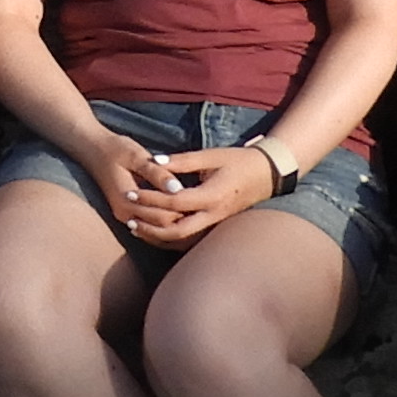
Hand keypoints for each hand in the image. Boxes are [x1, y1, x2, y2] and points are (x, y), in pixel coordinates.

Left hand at [121, 141, 278, 241]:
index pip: (174, 203)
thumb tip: (154, 161)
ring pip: (182, 240)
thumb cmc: (238, 160)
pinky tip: (153, 232)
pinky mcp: (215, 226)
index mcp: (212, 196)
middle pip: (176, 230)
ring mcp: (216, 224)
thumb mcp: (211, 156)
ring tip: (135, 227)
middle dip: (150, 226)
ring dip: (157, 236)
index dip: (150, 199)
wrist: (267, 174)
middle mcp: (214, 215)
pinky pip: (189, 239)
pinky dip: (169, 238)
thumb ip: (182, 161)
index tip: (130, 193)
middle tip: (128, 218)